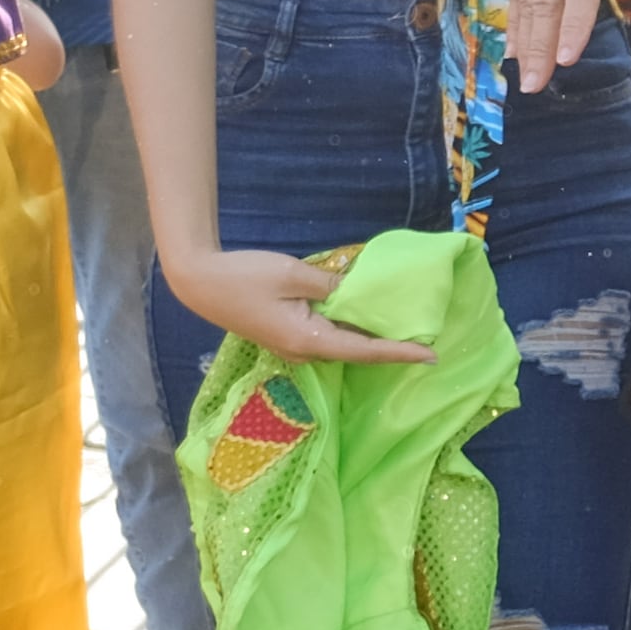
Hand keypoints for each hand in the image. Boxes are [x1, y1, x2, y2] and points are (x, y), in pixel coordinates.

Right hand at [163, 243, 436, 367]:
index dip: (399, 352)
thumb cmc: (243, 276)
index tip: (431, 355)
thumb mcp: (293, 274)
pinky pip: (326, 338)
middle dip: (390, 347)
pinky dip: (349, 330)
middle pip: (356, 352)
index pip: (365, 350)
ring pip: (341, 346)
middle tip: (426, 338)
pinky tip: (364, 318)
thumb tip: (359, 291)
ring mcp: (293, 349)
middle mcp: (304, 353)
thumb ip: (331, 284)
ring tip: (403, 329)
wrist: (199, 282)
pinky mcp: (286, 338)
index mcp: (308, 340)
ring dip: (369, 338)